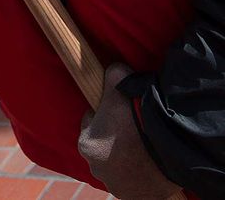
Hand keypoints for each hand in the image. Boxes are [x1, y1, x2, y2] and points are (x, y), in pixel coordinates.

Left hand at [78, 63, 176, 199]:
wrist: (171, 140)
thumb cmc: (138, 109)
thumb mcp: (117, 77)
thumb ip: (109, 74)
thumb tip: (111, 69)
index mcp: (86, 145)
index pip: (90, 125)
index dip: (104, 115)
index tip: (118, 112)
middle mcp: (97, 170)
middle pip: (104, 149)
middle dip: (114, 140)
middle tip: (132, 129)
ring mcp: (119, 186)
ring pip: (119, 168)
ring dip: (126, 159)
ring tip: (143, 145)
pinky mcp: (139, 197)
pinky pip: (136, 184)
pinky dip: (141, 174)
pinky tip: (151, 161)